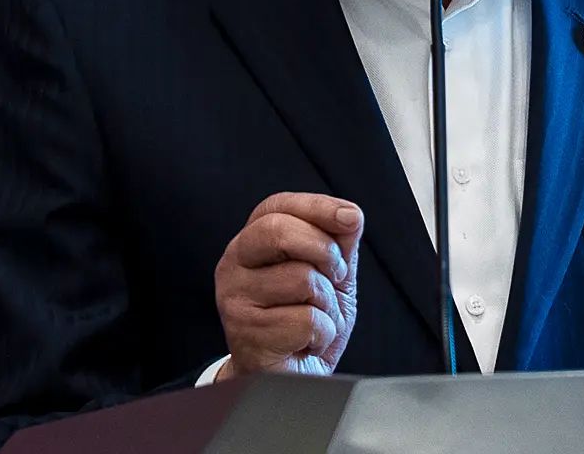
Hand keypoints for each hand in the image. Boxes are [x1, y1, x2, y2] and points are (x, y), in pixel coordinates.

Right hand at [213, 192, 362, 379]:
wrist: (289, 377)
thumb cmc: (304, 321)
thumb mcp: (329, 274)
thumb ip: (337, 242)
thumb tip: (350, 215)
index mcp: (251, 244)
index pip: (277, 205)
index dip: (318, 206)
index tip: (350, 218)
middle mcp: (233, 266)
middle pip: (279, 231)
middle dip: (324, 250)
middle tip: (334, 276)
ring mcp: (235, 300)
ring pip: (302, 279)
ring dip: (327, 304)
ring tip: (315, 318)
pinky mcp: (246, 334)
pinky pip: (306, 319)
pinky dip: (322, 333)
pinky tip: (306, 342)